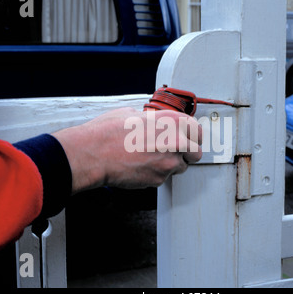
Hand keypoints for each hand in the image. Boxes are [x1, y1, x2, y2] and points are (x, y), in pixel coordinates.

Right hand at [52, 107, 201, 192]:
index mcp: (172, 121)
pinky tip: (142, 166)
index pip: (198, 131)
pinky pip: (164, 177)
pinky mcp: (159, 179)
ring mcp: (169, 163)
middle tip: (175, 152)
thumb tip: (154, 122)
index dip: (193, 136)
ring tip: (151, 158)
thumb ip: (152, 119)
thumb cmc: (108, 132)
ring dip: (171, 164)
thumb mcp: (133, 114)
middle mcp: (176, 142)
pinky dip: (156, 173)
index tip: (189, 139)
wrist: (94, 153)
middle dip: (187, 154)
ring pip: (181, 167)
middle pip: (196, 153)